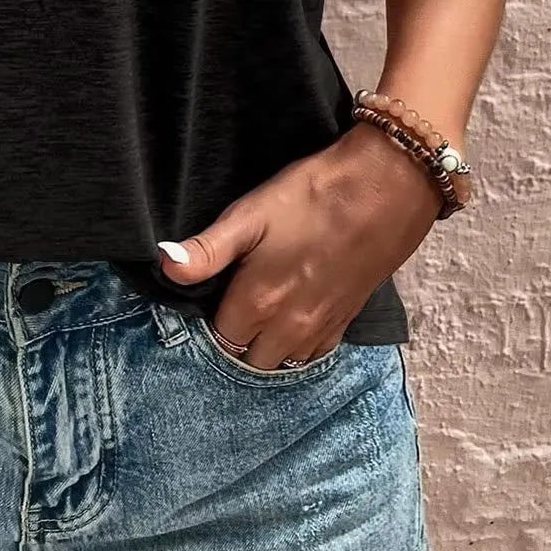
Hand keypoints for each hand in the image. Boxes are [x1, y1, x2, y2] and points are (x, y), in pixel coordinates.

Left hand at [159, 122, 443, 368]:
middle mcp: (289, 327)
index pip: (220, 339)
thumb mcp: (251, 215)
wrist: (387, 187)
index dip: (209, 322)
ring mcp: (322, 327)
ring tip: (259, 317)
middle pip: (249, 359)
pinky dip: (298, 347)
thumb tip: (164, 265)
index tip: (208, 300)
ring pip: (282, 362)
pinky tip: (293, 321)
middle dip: (236, 342)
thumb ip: (207, 249)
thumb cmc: (313, 196)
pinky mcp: (347, 319)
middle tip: (231, 308)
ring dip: (267, 349)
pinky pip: (314, 354)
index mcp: (259, 302)